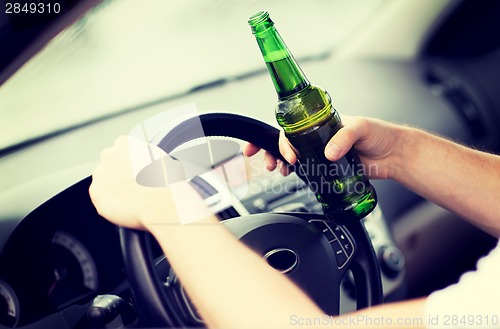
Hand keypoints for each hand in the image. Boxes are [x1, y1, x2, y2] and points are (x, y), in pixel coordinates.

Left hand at [89, 136, 211, 229]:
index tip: (138, 172)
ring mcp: (100, 176)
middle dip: (118, 174)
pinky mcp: (97, 196)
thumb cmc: (166, 181)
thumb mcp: (160, 157)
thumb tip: (145, 159)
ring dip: (113, 189)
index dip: (131, 162)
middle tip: (135, 186)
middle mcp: (108, 156)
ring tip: (133, 198)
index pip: (121, 150)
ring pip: (104, 182)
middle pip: (109, 164)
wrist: (160, 202)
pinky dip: (112, 204)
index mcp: (123, 143)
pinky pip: (102, 200)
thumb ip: (144, 154)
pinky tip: (127, 207)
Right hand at [243, 116, 403, 179]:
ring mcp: (321, 153)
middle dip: (271, 150)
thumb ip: (344, 138)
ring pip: (293, 156)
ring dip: (280, 162)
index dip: (280, 137)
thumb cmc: (381, 134)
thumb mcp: (361, 127)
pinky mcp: (328, 169)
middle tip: (267, 162)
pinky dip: (294, 173)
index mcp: (322, 122)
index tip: (282, 151)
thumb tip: (328, 153)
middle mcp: (318, 137)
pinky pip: (306, 170)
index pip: (293, 126)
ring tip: (278, 170)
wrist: (394, 156)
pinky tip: (291, 175)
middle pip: (287, 141)